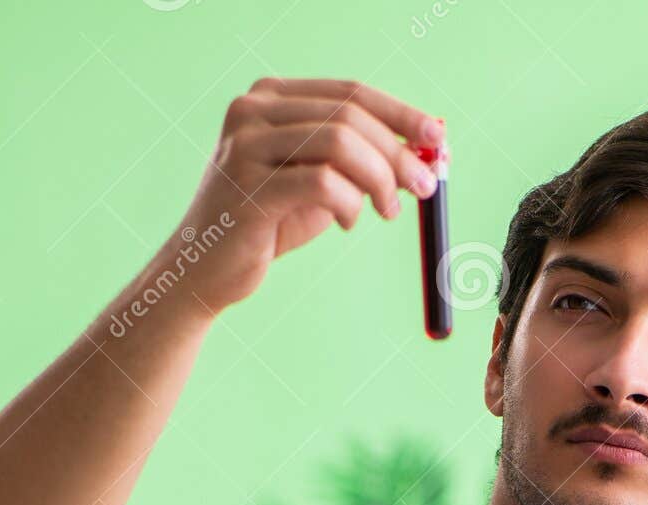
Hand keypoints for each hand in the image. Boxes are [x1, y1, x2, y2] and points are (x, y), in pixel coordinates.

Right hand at [141, 77, 444, 318]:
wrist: (208, 269)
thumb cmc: (269, 225)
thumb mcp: (322, 186)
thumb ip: (362, 164)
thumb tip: (426, 155)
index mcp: (271, 98)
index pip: (351, 92)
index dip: (401, 114)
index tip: (439, 138)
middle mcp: (253, 110)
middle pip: (349, 115)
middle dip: (398, 151)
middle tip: (424, 186)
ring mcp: (246, 145)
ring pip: (339, 143)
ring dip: (379, 179)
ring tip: (387, 211)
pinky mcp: (249, 188)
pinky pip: (323, 184)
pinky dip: (349, 204)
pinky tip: (347, 222)